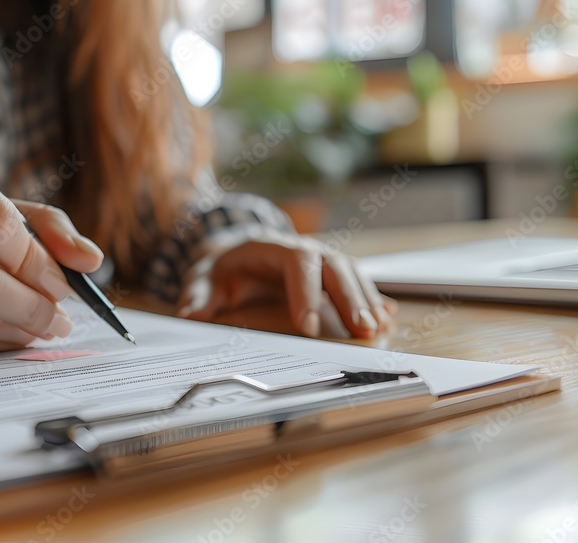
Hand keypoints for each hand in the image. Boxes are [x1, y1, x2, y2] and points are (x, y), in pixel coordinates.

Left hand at [176, 229, 394, 338]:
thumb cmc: (222, 268)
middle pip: (334, 266)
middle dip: (349, 298)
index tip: (308, 326)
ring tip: (377, 329)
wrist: (236, 252)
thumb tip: (190, 314)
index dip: (306, 292)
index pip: (297, 263)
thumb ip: (198, 294)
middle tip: (361, 330)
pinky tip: (386, 318)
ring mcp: (321, 259)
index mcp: (272, 247)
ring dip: (366, 300)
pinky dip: (372, 299)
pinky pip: (357, 282)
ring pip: (351, 273)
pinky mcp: (331, 274)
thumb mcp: (203, 277)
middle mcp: (303, 249)